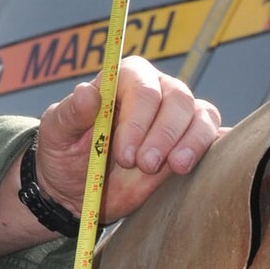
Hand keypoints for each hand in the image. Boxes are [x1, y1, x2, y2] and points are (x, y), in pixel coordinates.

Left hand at [37, 60, 222, 222]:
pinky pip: (214, 135)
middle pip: (177, 99)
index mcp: (124, 79)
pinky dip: (210, 147)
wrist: (78, 189)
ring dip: (191, 142)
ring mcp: (178, 115)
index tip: (125, 154)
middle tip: (144, 165)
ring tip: (175, 167)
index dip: (138, 120)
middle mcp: (156, 89)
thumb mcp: (56, 133)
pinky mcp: (191, 141)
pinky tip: (197, 164)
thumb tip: (87, 92)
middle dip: (164, 134)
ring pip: (201, 115)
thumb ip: (71, 113)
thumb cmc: (65, 152)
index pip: (142, 88)